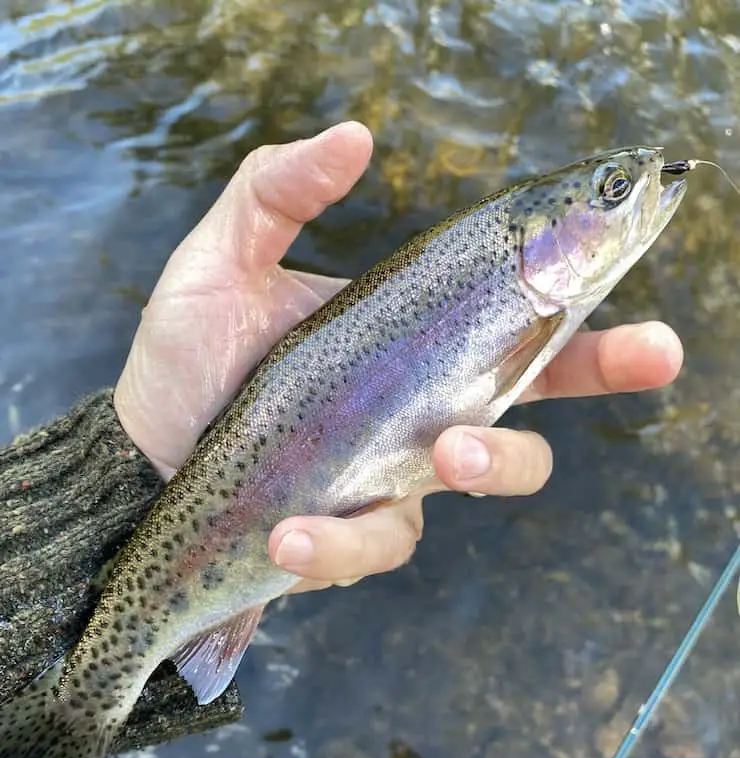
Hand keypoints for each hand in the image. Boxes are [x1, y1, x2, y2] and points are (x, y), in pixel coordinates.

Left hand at [115, 122, 683, 592]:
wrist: (139, 453)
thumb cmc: (189, 358)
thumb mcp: (222, 261)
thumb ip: (277, 193)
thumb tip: (355, 136)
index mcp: (412, 351)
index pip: (517, 343)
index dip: (593, 340)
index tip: (650, 330)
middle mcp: (415, 422)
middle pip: (528, 429)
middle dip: (589, 396)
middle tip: (633, 364)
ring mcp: (384, 485)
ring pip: (463, 496)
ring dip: (478, 473)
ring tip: (440, 459)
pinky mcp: (341, 540)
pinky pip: (367, 550)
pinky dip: (335, 545)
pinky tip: (288, 533)